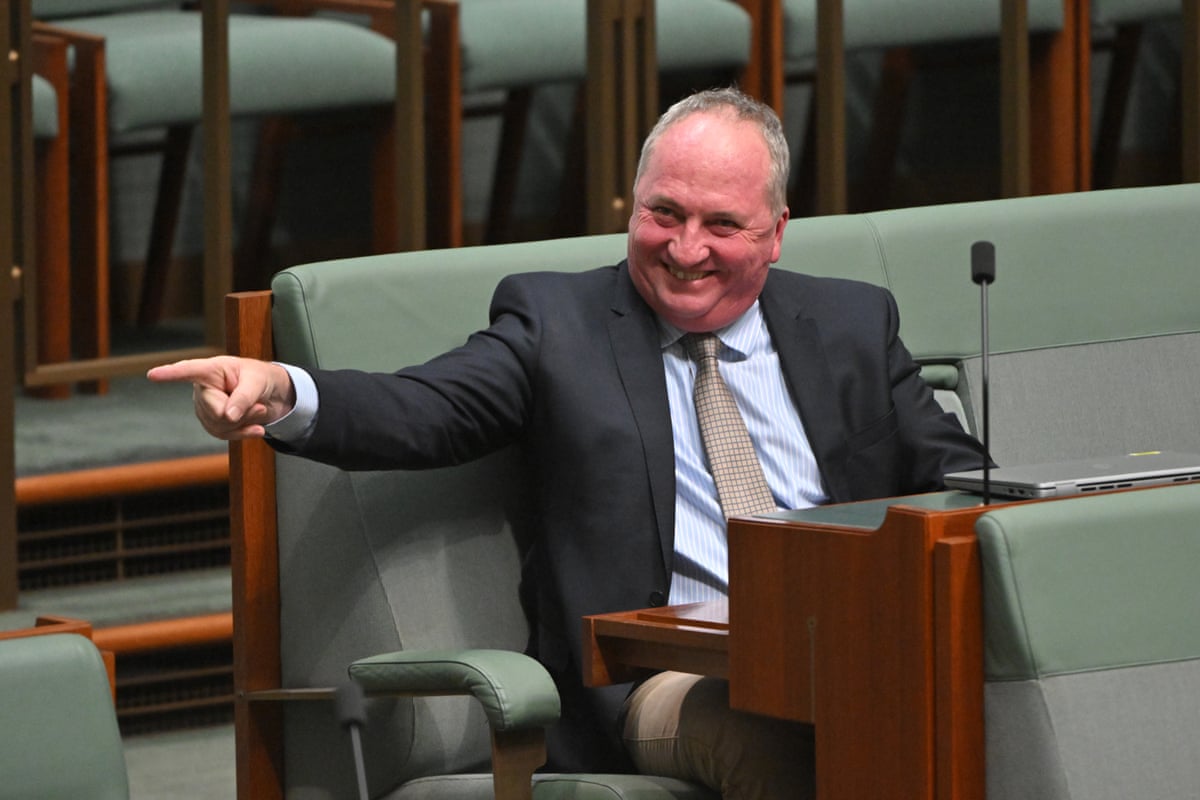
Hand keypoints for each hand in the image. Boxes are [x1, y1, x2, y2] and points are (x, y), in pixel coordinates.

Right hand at [147, 356, 296, 439]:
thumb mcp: (258, 382)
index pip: (188, 371)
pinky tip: (257, 429)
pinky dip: (244, 433)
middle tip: (259, 406)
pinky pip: (225, 435)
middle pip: (214, 411)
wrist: (272, 395)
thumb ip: (243, 397)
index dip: (170, 374)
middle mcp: (203, 388)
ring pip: (220, 425)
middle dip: (240, 413)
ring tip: (258, 409)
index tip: (152, 375)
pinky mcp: (213, 423)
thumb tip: (227, 417)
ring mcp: (205, 408)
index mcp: (211, 370)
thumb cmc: (262, 378)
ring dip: (244, 422)